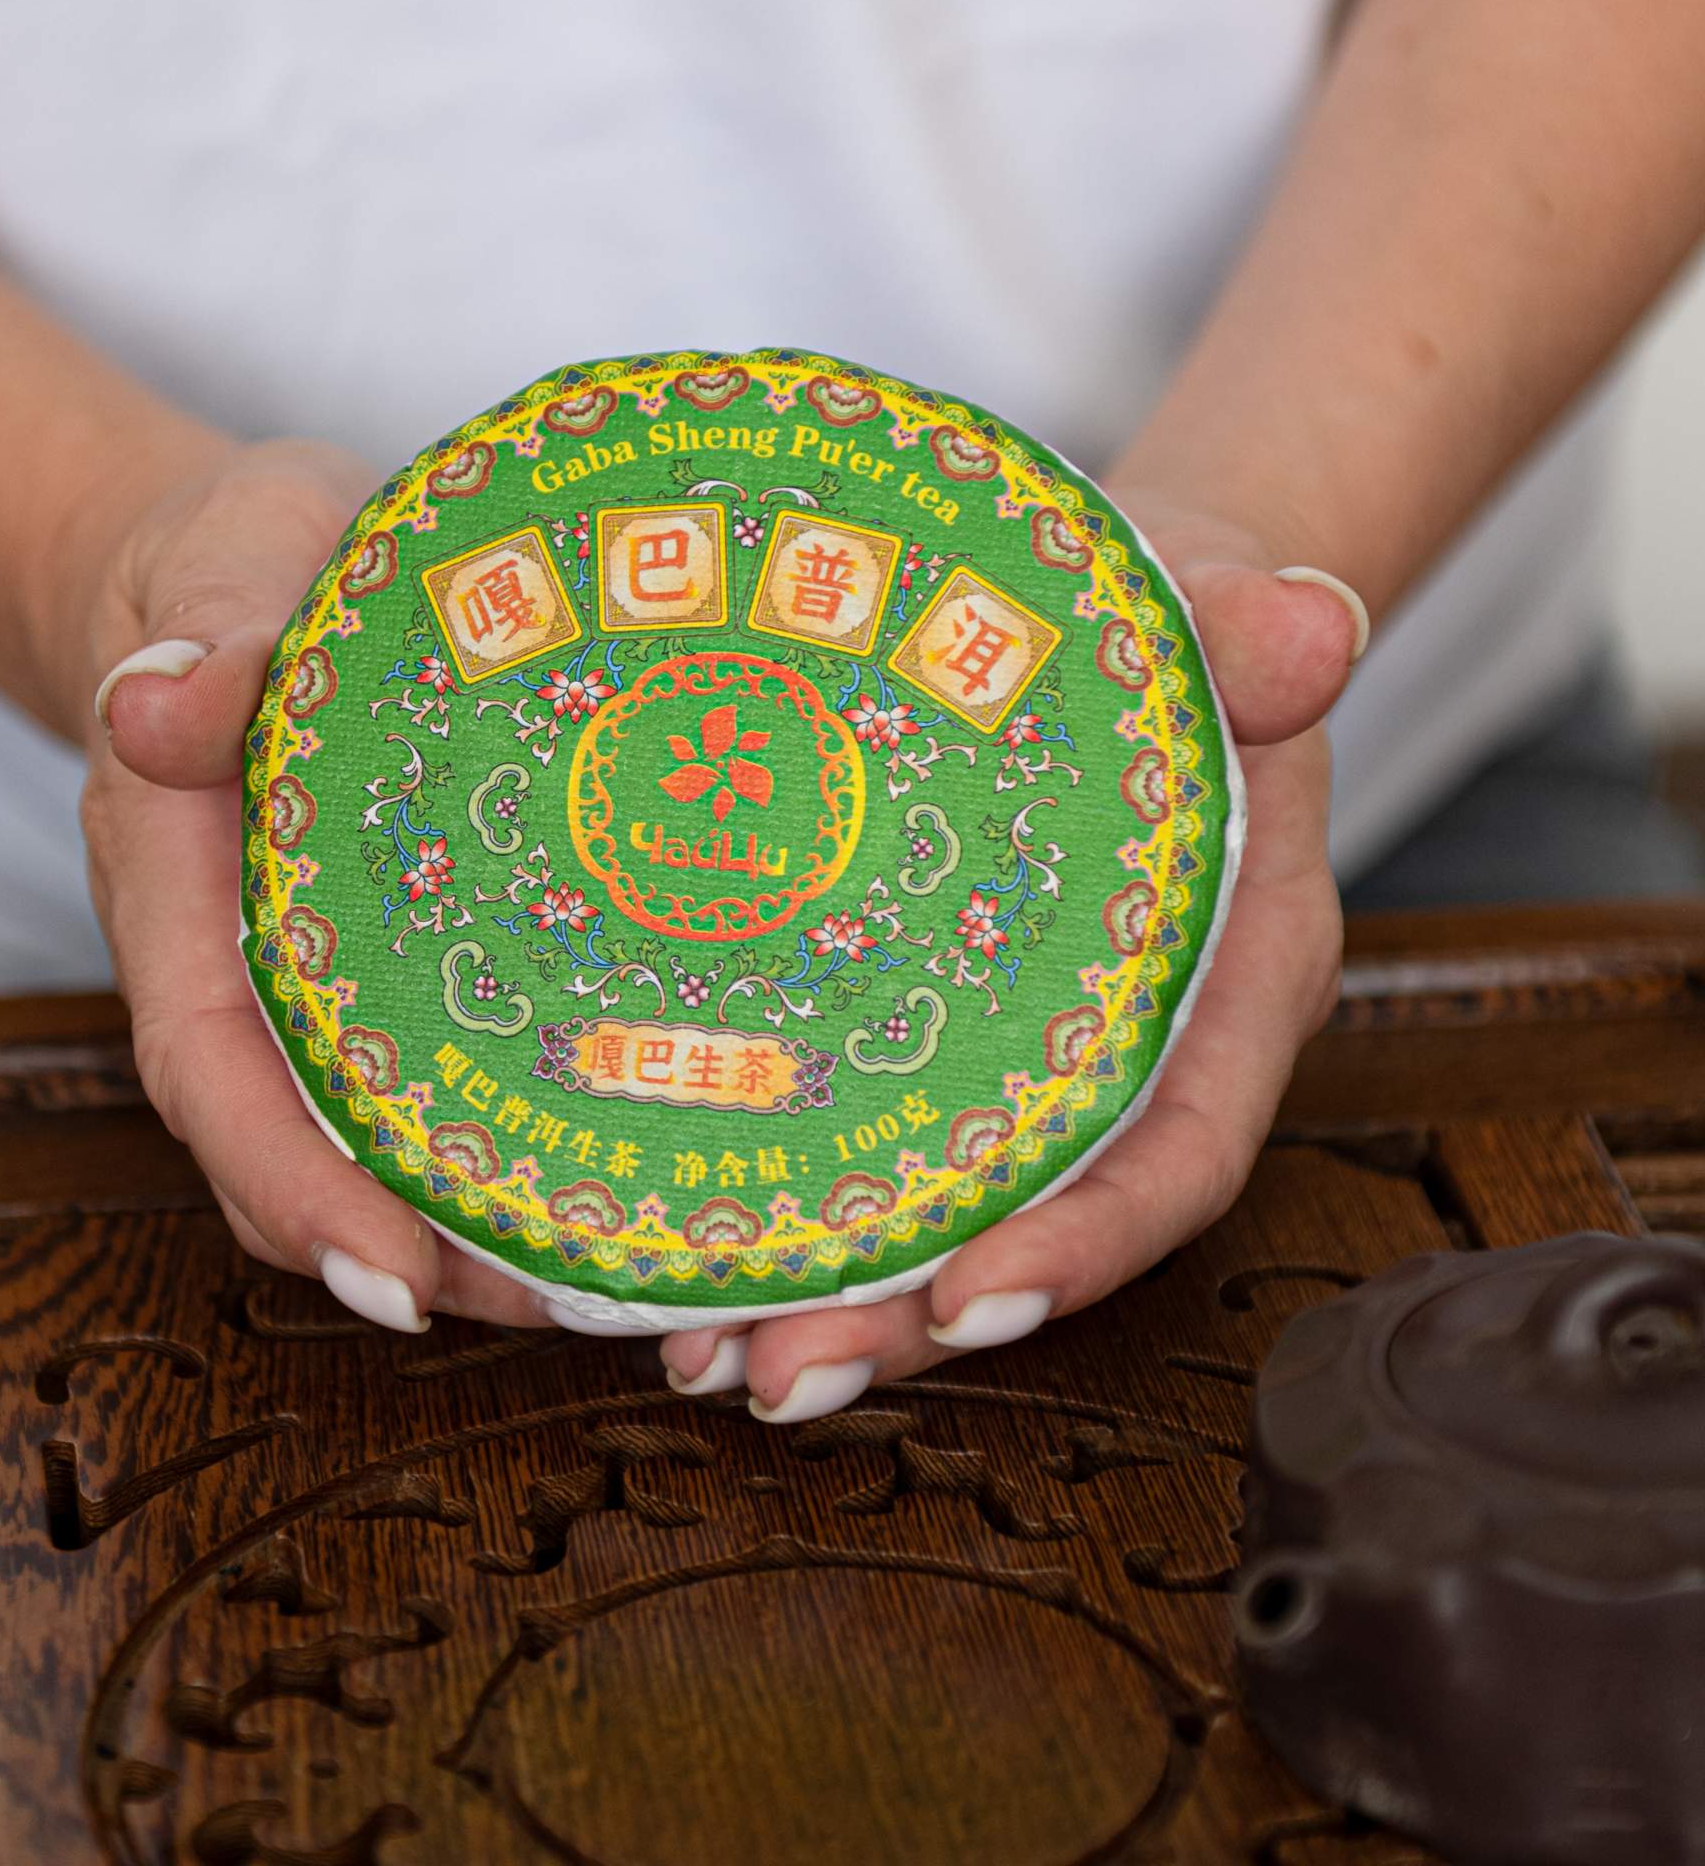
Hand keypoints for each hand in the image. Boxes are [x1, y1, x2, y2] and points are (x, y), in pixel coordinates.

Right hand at [73, 438, 552, 1331]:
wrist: (236, 568)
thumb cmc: (225, 564)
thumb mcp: (221, 562)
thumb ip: (203, 637)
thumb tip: (152, 705)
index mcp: (175, 886)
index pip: (210, 1069)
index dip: (292, 1187)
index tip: (394, 1282)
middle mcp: (236, 960)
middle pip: (295, 1153)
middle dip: (414, 1252)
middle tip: (565, 1308)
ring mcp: (306, 971)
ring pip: (364, 1135)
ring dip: (471, 1226)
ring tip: (616, 1276)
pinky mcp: (378, 955)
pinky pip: (424, 1067)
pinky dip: (497, 1137)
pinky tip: (615, 1160)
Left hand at [659, 499, 1366, 1420]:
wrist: (1119, 618)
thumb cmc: (1181, 632)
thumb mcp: (1222, 623)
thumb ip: (1259, 638)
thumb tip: (1314, 629)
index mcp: (1231, 982)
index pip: (1179, 1150)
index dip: (1086, 1244)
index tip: (973, 1303)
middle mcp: (1133, 1052)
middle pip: (1029, 1226)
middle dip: (909, 1319)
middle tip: (777, 1376)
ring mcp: (1031, 1051)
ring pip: (939, 1208)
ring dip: (828, 1297)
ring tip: (699, 1355)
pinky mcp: (939, 1023)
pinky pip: (872, 1133)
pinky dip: (785, 1201)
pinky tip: (681, 1249)